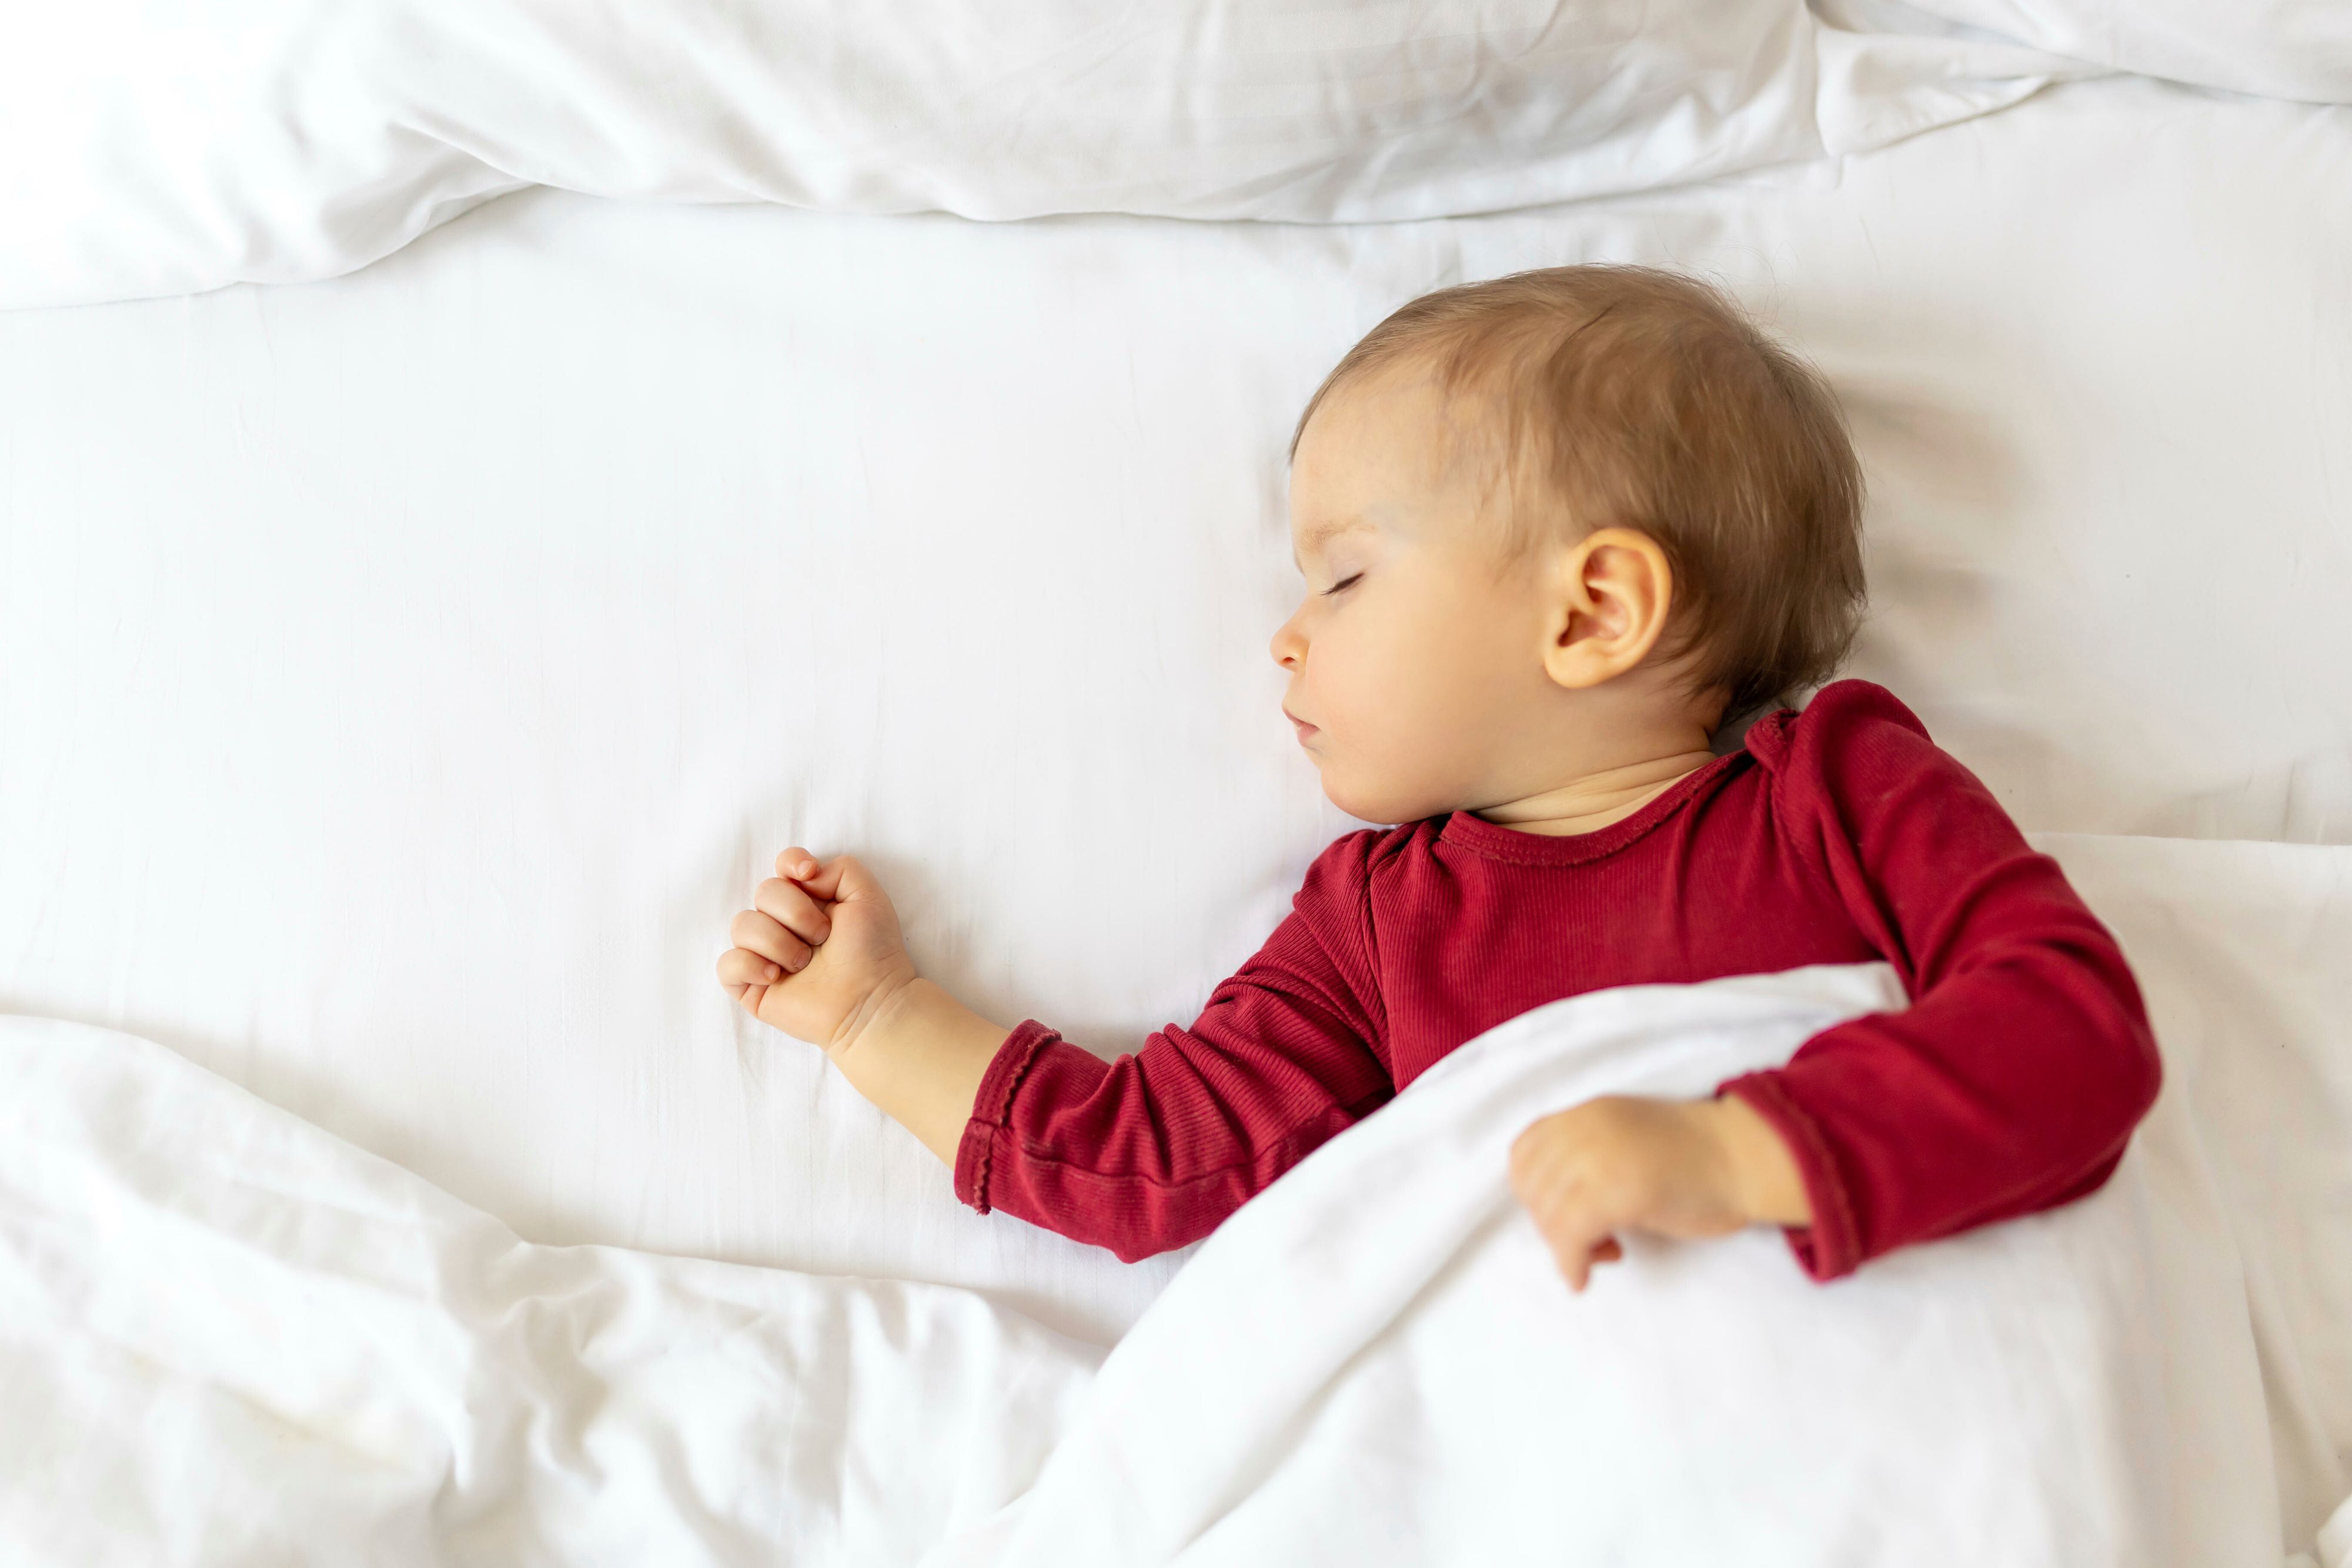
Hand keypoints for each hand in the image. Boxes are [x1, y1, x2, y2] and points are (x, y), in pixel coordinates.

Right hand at [717, 848, 918, 1057]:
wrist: (869, 1002)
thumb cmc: (872, 951)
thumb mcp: (868, 896)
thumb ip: (840, 868)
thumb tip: (802, 875)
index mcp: (809, 900)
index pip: (782, 866)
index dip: (790, 863)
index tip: (809, 874)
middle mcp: (783, 923)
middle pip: (763, 892)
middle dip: (796, 913)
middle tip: (823, 939)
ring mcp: (764, 954)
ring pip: (742, 925)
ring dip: (779, 943)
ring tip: (804, 964)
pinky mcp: (750, 985)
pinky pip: (726, 963)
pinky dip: (750, 966)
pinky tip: (776, 977)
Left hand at [1507, 1094, 1809, 1290]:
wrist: (1746, 1157)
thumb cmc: (1696, 1158)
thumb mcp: (1626, 1140)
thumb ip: (1586, 1157)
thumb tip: (1550, 1204)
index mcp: (1587, 1113)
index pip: (1523, 1152)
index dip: (1533, 1191)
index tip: (1561, 1213)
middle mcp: (1585, 1128)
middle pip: (1531, 1187)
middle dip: (1549, 1223)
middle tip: (1588, 1240)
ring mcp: (1600, 1156)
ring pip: (1547, 1214)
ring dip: (1564, 1246)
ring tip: (1602, 1251)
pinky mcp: (1620, 1191)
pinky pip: (1569, 1236)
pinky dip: (1570, 1264)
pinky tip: (1586, 1277)